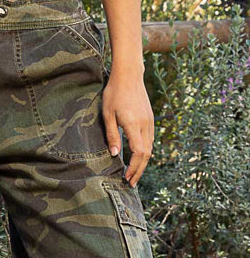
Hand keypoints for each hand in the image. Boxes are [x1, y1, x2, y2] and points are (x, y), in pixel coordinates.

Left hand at [102, 70, 154, 186]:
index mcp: (134, 125)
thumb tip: (115, 155)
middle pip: (147, 155)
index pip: (139, 153)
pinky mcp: (150, 119)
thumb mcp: (108, 114)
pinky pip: (150, 140)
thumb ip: (112, 135)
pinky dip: (144, 152)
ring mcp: (150, 122)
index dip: (134, 168)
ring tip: (133, 173)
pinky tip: (137, 157)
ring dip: (142, 163)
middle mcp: (146, 125)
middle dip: (139, 171)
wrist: (129, 75)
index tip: (126, 178)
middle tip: (130, 183)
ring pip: (150, 148)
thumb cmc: (114, 93)